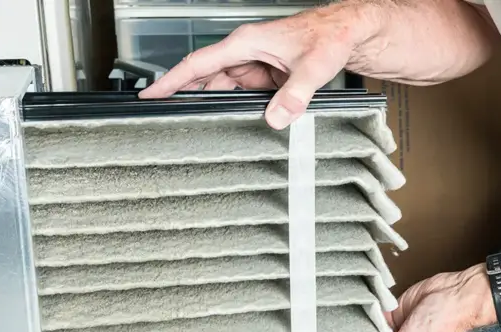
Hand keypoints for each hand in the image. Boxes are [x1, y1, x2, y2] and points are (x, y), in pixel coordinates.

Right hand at [138, 6, 364, 128]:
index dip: (172, 80)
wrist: (349, 32)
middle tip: (170, 123)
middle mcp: (246, 52)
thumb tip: (276, 118)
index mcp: (246, 43)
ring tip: (201, 129)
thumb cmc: (330, 36)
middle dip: (189, 99)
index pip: (199, 63)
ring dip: (217, 106)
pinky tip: (237, 123)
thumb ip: (295, 95)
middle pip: (207, 79)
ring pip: (225, 89)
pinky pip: (245, 94)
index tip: (151, 94)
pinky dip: (239, 108)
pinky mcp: (268, 76)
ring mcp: (256, 65)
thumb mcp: (313, 68)